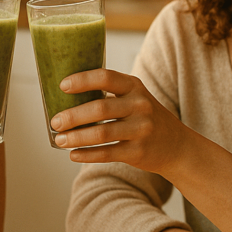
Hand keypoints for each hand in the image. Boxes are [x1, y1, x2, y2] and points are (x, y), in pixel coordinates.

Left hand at [50, 69, 189, 175]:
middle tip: (55, 121)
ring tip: (59, 140)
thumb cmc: (144, 118)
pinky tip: (73, 154)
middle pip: (100, 108)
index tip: (62, 86)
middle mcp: (140, 105)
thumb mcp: (135, 98)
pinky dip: (87, 155)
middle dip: (73, 116)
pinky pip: (107, 153)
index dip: (82, 80)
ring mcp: (141, 129)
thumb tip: (65, 101)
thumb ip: (109, 96)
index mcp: (134, 86)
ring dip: (76, 137)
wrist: (176, 145)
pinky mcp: (139, 152)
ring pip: (101, 133)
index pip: (106, 77)